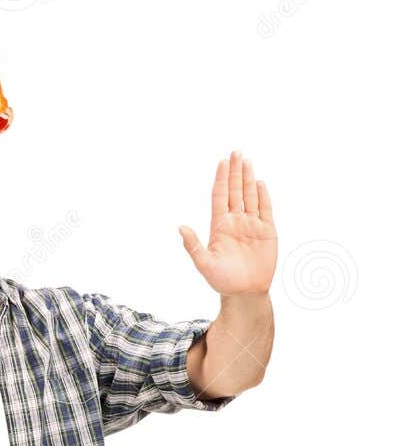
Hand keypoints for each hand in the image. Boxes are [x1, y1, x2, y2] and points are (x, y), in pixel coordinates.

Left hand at [178, 151, 276, 296]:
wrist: (245, 293)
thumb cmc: (222, 281)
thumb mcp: (204, 264)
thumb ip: (193, 246)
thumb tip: (180, 227)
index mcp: (220, 226)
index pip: (220, 196)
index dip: (221, 179)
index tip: (222, 162)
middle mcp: (235, 222)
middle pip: (234, 191)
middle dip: (235, 171)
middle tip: (235, 151)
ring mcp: (251, 225)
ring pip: (249, 196)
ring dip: (248, 178)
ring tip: (246, 160)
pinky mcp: (266, 231)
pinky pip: (265, 209)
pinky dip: (263, 196)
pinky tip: (260, 183)